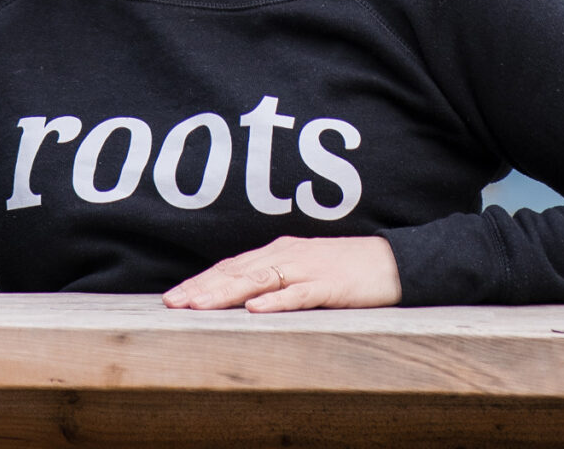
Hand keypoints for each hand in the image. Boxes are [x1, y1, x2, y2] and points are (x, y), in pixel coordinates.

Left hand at [162, 234, 400, 312]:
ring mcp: (307, 269)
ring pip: (259, 280)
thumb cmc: (344, 271)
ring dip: (227, 293)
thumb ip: (275, 282)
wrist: (391, 263)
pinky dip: (276, 301)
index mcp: (277, 254)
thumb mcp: (303, 274)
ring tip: (200, 305)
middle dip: (202, 287)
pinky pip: (299, 294)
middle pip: (237, 272)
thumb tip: (241, 301)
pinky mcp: (329, 285)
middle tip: (172, 303)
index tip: (172, 298)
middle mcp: (286, 256)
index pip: (230, 267)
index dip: (200, 282)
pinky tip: (256, 310)